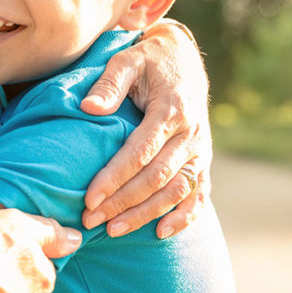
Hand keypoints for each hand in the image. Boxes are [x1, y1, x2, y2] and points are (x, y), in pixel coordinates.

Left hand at [79, 20, 212, 238]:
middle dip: (124, 202)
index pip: (141, 152)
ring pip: (178, 190)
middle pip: (157, 177)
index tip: (89, 199)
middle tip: (91, 221)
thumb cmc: (148, 61)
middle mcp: (191, 133)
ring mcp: (201, 150)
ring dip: (147, 214)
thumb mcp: (128, 60)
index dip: (115, 177)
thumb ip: (109, 83)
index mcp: (171, 109)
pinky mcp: (203, 160)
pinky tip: (161, 232)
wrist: (183, 60)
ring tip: (115, 231)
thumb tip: (88, 108)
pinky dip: (185, 216)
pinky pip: (200, 193)